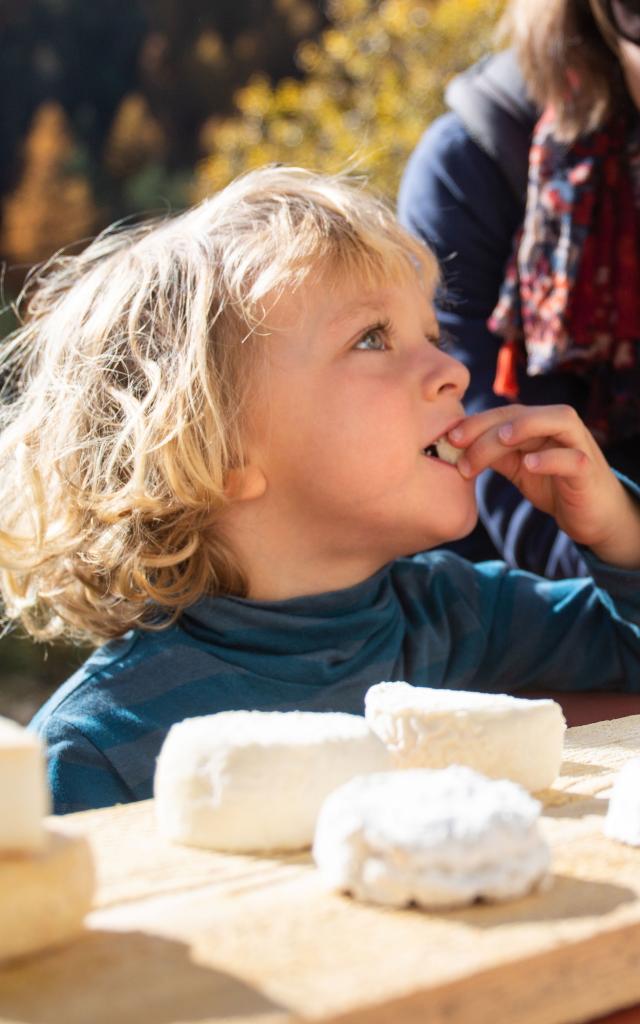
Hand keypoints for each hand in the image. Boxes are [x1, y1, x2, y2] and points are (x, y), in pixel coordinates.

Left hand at [448, 404, 639, 568]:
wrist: (594, 516)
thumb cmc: (555, 486)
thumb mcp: (520, 468)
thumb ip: (496, 455)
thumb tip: (458, 447)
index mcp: (539, 425)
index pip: (504, 413)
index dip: (475, 422)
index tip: (448, 437)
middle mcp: (559, 428)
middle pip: (522, 413)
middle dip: (487, 426)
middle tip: (458, 444)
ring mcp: (577, 445)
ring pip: (555, 421)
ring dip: (525, 426)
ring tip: (498, 440)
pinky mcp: (588, 469)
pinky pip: (572, 457)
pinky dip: (551, 458)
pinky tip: (529, 464)